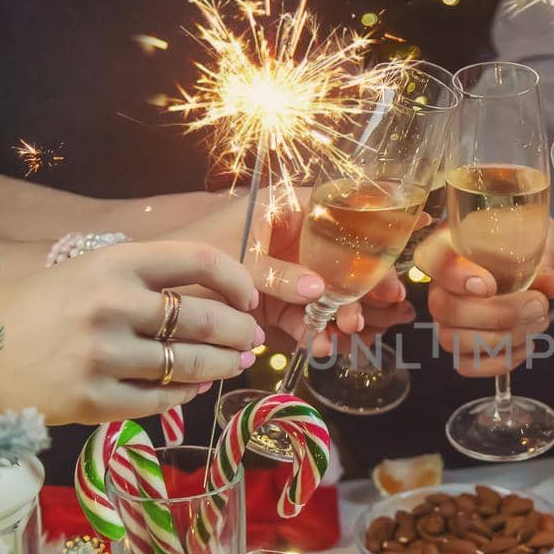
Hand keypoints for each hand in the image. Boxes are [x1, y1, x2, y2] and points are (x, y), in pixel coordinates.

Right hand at [0, 241, 262, 423]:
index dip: (237, 279)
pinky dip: (186, 394)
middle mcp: (110, 306)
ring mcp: (102, 356)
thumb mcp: (88, 274)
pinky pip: (160, 399)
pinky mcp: (92, 400)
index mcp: (113, 264)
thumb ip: (146, 282)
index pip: (198, 260)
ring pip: (190, 364)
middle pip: (205, 319)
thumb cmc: (40, 309)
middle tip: (251, 339)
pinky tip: (195, 387)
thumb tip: (221, 304)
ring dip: (222, 365)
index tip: (249, 298)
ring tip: (233, 363)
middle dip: (240, 332)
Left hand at [168, 195, 407, 353]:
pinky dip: (313, 331)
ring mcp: (280, 271)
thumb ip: (280, 276)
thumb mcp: (238, 263)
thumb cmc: (187, 258)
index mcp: (281, 209)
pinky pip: (301, 315)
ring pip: (325, 290)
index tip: (408, 237)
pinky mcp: (269, 302)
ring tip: (351, 331)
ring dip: (341, 312)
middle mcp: (287, 237)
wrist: (146, 296)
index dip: (373, 222)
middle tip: (392, 302)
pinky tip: (322, 347)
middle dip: (363, 282)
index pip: (338, 207)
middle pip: (340, 256)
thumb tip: (320, 291)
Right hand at [414, 224, 553, 377]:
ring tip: (539, 322)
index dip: (455, 277)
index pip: (430, 260)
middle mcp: (441, 286)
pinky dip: (502, 361)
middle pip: (445, 309)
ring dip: (504, 338)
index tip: (489, 285)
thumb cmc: (523, 246)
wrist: (529, 263)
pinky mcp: (462, 348)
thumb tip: (552, 285)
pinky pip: (469, 365)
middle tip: (538, 306)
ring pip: (454, 340)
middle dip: (498, 315)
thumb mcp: (535, 242)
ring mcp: (447, 321)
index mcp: (448, 248)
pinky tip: (527, 345)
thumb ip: (540, 261)